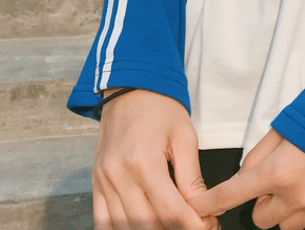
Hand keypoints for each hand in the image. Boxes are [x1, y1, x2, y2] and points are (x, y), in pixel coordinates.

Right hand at [92, 87, 218, 229]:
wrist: (129, 88)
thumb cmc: (160, 107)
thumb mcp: (185, 136)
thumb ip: (191, 177)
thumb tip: (203, 207)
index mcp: (143, 162)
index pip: (170, 211)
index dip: (193, 225)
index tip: (209, 225)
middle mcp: (118, 176)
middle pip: (148, 224)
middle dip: (176, 229)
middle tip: (197, 224)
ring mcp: (103, 182)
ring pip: (126, 228)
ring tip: (174, 223)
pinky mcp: (95, 184)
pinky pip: (103, 222)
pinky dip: (123, 229)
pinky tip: (144, 226)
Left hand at [188, 128, 304, 229]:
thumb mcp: (284, 127)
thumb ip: (258, 154)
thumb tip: (243, 177)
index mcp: (277, 170)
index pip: (232, 195)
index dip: (210, 203)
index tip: (198, 209)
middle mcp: (295, 195)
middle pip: (260, 218)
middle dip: (263, 202)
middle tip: (278, 180)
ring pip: (285, 227)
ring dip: (286, 211)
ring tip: (303, 184)